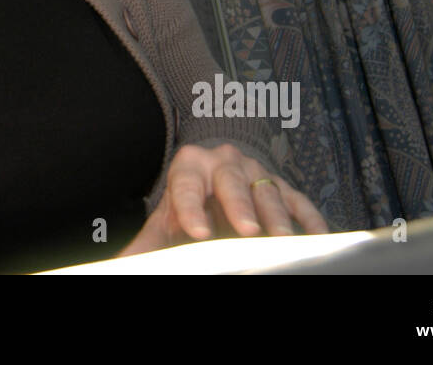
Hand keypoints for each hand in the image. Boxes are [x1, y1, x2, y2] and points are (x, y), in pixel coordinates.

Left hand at [119, 142, 327, 255]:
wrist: (215, 173)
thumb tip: (115, 270)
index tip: (195, 231)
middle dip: (240, 206)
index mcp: (189, 166)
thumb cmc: (189, 202)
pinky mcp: (283, 185)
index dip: (189, 207)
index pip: (186, 185)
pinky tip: (317, 237)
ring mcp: (256, 172)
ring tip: (283, 239)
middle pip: (231, 182)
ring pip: (267, 190)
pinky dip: (309, 218)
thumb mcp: (165, 219)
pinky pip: (298, 200)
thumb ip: (145, 245)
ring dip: (277, 216)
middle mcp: (224, 163)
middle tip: (246, 231)